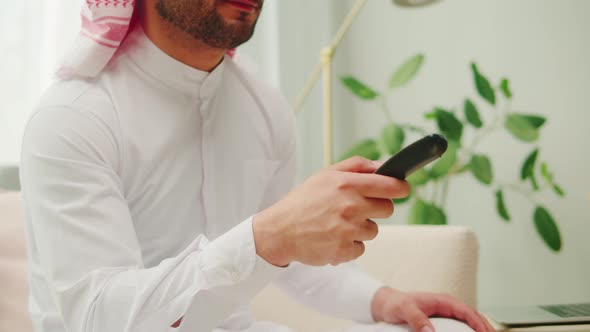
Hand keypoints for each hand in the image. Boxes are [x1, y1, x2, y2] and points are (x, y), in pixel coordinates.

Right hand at [253, 157, 408, 265]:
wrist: (279, 231)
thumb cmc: (303, 201)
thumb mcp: (325, 175)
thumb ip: (357, 166)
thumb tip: (383, 165)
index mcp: (347, 184)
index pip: (391, 186)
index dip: (400, 188)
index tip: (401, 189)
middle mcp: (350, 206)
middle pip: (388, 209)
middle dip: (377, 208)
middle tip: (357, 208)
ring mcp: (348, 230)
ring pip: (374, 230)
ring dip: (361, 228)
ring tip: (337, 224)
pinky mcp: (345, 250)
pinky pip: (361, 247)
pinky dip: (350, 245)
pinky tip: (333, 238)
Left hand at [371, 287, 494, 331]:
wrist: (387, 303)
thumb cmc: (396, 304)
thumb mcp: (405, 310)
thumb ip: (417, 319)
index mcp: (443, 300)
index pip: (467, 311)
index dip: (479, 323)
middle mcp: (447, 306)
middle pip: (473, 317)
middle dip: (486, 328)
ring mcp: (446, 313)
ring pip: (469, 322)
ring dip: (480, 330)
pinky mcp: (443, 321)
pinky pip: (461, 326)